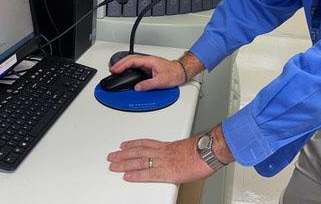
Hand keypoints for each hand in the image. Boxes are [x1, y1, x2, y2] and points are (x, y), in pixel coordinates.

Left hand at [108, 125, 233, 183]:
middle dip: (123, 154)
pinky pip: (148, 173)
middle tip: (112, 156)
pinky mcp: (166, 172)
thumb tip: (179, 155)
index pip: (146, 143)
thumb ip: (178, 151)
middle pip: (138, 152)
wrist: (209, 151)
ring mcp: (163, 161)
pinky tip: (127, 176)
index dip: (133, 144)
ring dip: (124, 163)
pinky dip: (136, 175)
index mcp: (168, 145)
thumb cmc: (203, 149)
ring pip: (139, 161)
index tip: (124, 145)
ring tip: (113, 165)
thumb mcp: (188, 147)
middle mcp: (162, 152)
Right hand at [109, 54, 183, 90]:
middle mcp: (148, 61)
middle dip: (120, 64)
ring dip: (123, 65)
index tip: (115, 70)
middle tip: (112, 70)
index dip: (122, 65)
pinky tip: (125, 71)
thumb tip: (138, 87)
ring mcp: (148, 64)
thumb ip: (148, 84)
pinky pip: (136, 66)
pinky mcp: (148, 68)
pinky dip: (128, 68)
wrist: (180, 72)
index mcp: (150, 61)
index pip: (132, 61)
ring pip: (132, 62)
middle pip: (130, 59)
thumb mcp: (161, 81)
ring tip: (116, 71)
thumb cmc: (174, 73)